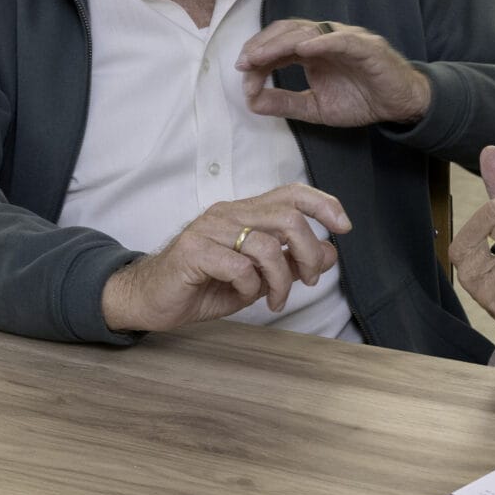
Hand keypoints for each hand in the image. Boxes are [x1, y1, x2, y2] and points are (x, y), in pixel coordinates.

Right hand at [100, 184, 349, 332]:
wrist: (149, 299)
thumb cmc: (201, 286)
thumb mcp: (257, 278)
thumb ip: (291, 263)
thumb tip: (332, 254)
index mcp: (244, 213)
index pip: (291, 192)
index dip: (323, 204)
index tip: (345, 227)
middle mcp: (228, 214)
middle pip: (288, 218)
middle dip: (309, 253)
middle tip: (308, 281)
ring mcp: (209, 230)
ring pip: (267, 246)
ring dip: (281, 281)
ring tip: (275, 301)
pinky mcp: (193, 252)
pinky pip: (239, 267)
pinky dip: (250, 287)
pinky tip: (243, 296)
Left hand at [238, 19, 432, 126]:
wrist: (399, 105)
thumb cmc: (361, 100)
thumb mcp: (314, 107)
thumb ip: (284, 102)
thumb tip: (250, 102)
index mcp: (312, 50)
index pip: (278, 44)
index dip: (258, 55)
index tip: (242, 72)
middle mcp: (326, 38)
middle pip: (287, 30)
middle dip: (263, 45)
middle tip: (244, 62)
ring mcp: (346, 39)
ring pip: (309, 31)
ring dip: (282, 43)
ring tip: (262, 56)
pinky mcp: (366, 47)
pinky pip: (341, 39)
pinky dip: (321, 42)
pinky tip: (302, 49)